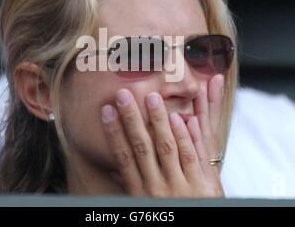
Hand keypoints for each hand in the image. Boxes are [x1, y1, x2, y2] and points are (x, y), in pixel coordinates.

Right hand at [101, 83, 223, 197]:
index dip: (114, 132)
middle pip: (142, 147)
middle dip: (132, 119)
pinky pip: (192, 157)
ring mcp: (180, 186)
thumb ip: (131, 186)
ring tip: (152, 98)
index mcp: (139, 192)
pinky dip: (186, 136)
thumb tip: (114, 167)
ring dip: (159, 121)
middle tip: (124, 95)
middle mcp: (156, 188)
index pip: (123, 157)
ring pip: (167, 147)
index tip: (107, 111)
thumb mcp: (143, 205)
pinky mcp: (202, 186)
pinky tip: (180, 118)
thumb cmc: (163, 214)